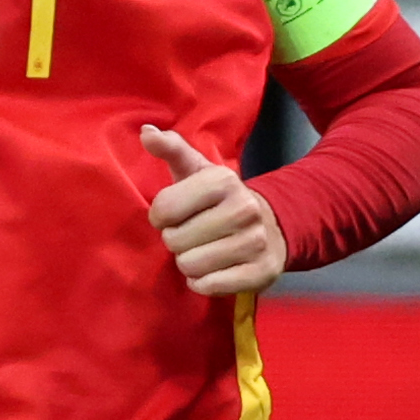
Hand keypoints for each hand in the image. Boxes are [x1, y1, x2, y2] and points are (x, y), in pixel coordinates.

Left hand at [142, 125, 286, 295]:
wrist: (273, 226)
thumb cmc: (219, 199)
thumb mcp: (197, 170)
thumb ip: (171, 149)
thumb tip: (146, 133)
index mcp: (224, 180)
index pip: (164, 208)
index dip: (160, 217)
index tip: (172, 216)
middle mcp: (244, 209)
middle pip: (175, 241)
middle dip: (176, 241)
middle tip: (192, 235)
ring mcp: (255, 242)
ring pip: (190, 266)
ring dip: (188, 263)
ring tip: (202, 251)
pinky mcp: (260, 272)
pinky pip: (210, 286)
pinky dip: (203, 283)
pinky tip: (212, 270)